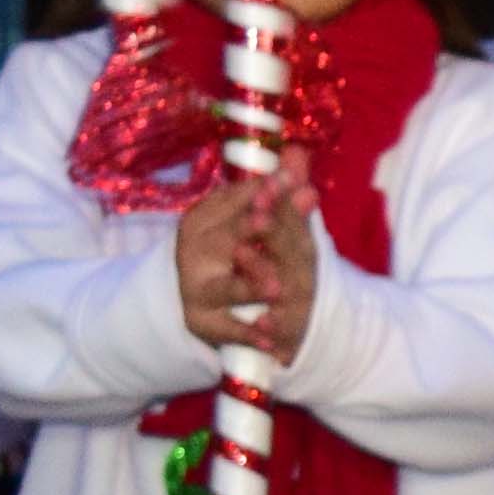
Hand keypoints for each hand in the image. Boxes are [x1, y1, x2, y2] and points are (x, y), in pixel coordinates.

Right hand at [173, 167, 320, 361]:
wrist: (204, 301)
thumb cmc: (238, 251)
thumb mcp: (260, 221)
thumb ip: (280, 193)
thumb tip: (299, 155)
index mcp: (202, 219)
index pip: (230, 200)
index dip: (256, 191)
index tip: (281, 182)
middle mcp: (194, 252)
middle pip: (224, 238)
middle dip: (246, 229)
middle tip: (267, 221)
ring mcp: (197, 289)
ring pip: (224, 287)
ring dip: (249, 286)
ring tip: (277, 287)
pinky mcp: (204, 323)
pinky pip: (229, 330)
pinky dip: (249, 334)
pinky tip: (271, 338)